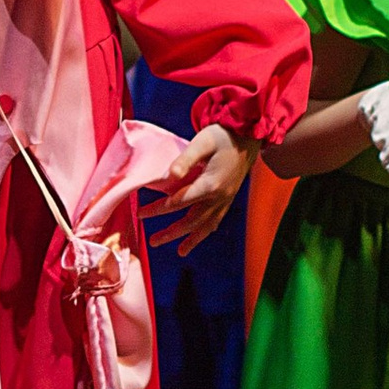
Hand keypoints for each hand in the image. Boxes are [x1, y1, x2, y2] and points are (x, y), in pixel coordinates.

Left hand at [156, 123, 248, 253]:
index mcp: (210, 184)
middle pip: (191, 220)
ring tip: (179, 251)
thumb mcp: (202, 141)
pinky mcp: (228, 199)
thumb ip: (185, 159)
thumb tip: (169, 176)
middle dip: (171, 232)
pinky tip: (198, 237)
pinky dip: (205, 231)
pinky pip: (216, 220)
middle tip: (153, 240)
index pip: (178, 202)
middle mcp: (219, 197)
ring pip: (205, 225)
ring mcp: (225, 200)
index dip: (158, 209)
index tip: (140, 213)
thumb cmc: (222, 136)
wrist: (248, 137)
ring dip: (190, 239)